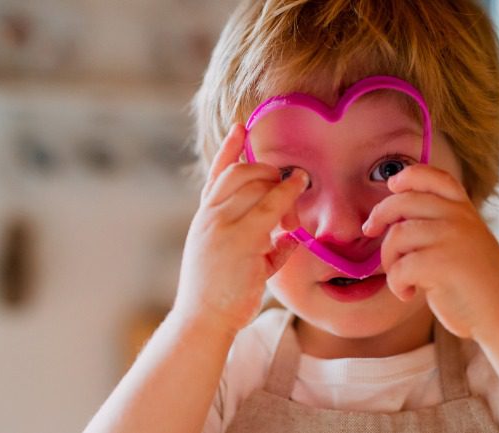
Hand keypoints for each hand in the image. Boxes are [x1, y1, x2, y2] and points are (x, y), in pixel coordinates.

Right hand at [172, 124, 308, 334]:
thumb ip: (262, 246)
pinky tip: (297, 189)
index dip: (229, 149)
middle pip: (240, 173)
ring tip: (298, 185)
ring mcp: (223, 227)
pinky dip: (286, 196)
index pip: (216, 175)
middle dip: (265, 169)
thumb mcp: (234, 262)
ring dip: (280, 183)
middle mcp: (210, 217)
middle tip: (285, 179)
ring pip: (255, 186)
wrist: (201, 320)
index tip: (240, 127)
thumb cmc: (219, 295)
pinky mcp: (240, 241)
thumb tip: (289, 239)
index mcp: (204, 219)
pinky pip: (270, 210)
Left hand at [362, 164, 498, 338]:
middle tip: (370, 231)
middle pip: (402, 202)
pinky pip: (399, 267)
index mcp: (464, 209)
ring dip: (389, 260)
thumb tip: (389, 216)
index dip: (407, 176)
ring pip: (396, 236)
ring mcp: (452, 238)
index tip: (392, 186)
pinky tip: (408, 293)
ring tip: (401, 278)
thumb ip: (437, 223)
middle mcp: (459, 217)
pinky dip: (396, 284)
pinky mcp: (443, 263)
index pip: (434, 177)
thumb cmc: (474, 282)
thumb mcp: (463, 241)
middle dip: (379, 217)